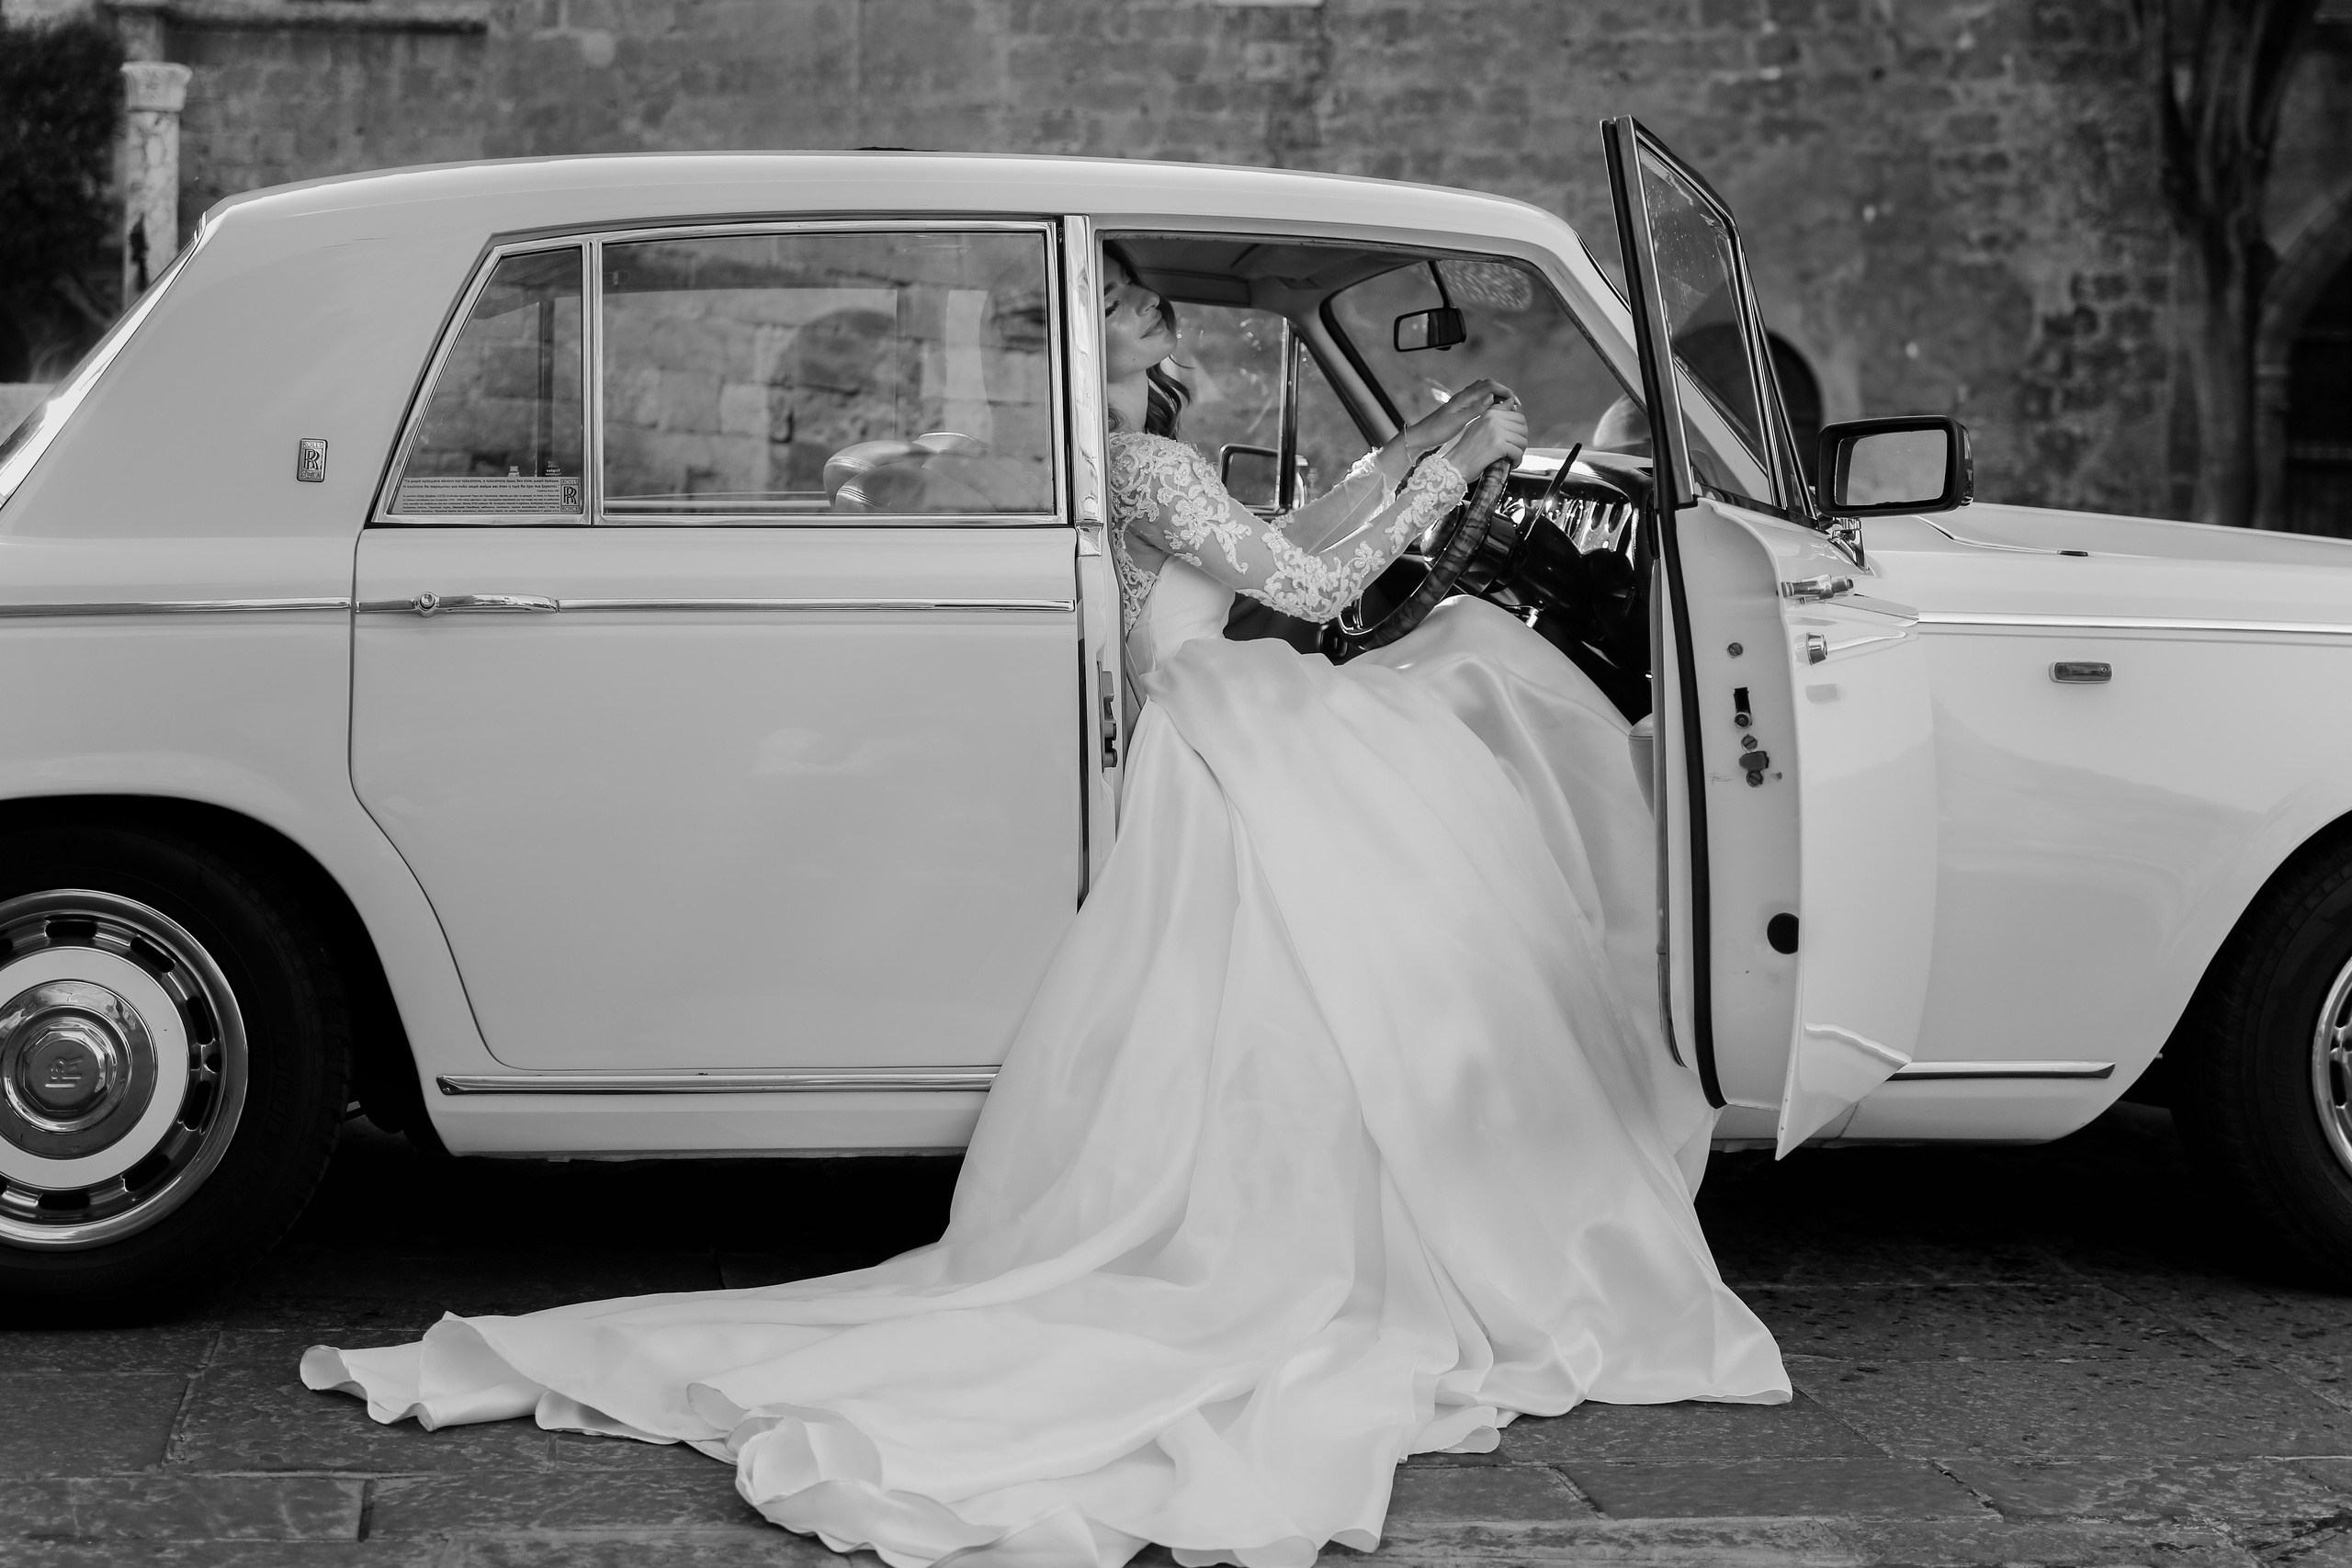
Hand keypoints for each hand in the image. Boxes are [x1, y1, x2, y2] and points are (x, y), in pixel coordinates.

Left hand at [1401, 379, 1515, 451]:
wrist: (1421, 435)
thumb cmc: (1437, 431)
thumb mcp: (1457, 422)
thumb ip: (1474, 410)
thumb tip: (1492, 398)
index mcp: (1464, 397)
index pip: (1489, 386)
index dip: (1505, 391)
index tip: (1515, 402)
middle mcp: (1463, 395)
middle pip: (1488, 385)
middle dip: (1503, 391)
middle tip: (1515, 404)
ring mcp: (1461, 400)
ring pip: (1483, 390)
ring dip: (1497, 395)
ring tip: (1507, 406)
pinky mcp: (1460, 406)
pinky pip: (1478, 397)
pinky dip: (1489, 400)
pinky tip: (1493, 410)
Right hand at [1448, 402, 1528, 475]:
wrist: (1456, 464)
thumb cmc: (1467, 449)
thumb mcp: (1480, 426)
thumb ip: (1496, 414)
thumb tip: (1513, 402)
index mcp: (1490, 413)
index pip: (1518, 417)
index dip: (1520, 431)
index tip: (1514, 441)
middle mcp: (1493, 419)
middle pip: (1523, 429)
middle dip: (1521, 442)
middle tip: (1514, 451)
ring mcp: (1496, 431)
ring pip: (1522, 441)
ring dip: (1520, 453)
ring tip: (1512, 458)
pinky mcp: (1498, 445)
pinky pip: (1517, 453)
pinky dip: (1516, 461)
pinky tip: (1510, 464)